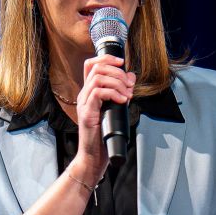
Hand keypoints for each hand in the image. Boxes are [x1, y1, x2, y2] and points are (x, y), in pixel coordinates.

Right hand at [67, 53, 134, 182]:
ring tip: (128, 95)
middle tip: (129, 85)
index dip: (106, 58)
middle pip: (97, 68)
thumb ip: (122, 92)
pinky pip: (99, 93)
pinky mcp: (87, 113)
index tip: (122, 63)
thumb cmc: (104, 135)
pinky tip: (123, 101)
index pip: (91, 65)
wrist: (95, 156)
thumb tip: (131, 77)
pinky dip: (114, 93)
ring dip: (118, 83)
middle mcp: (84, 95)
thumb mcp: (117, 108)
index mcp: (89, 92)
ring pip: (98, 78)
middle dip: (117, 72)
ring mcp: (84, 103)